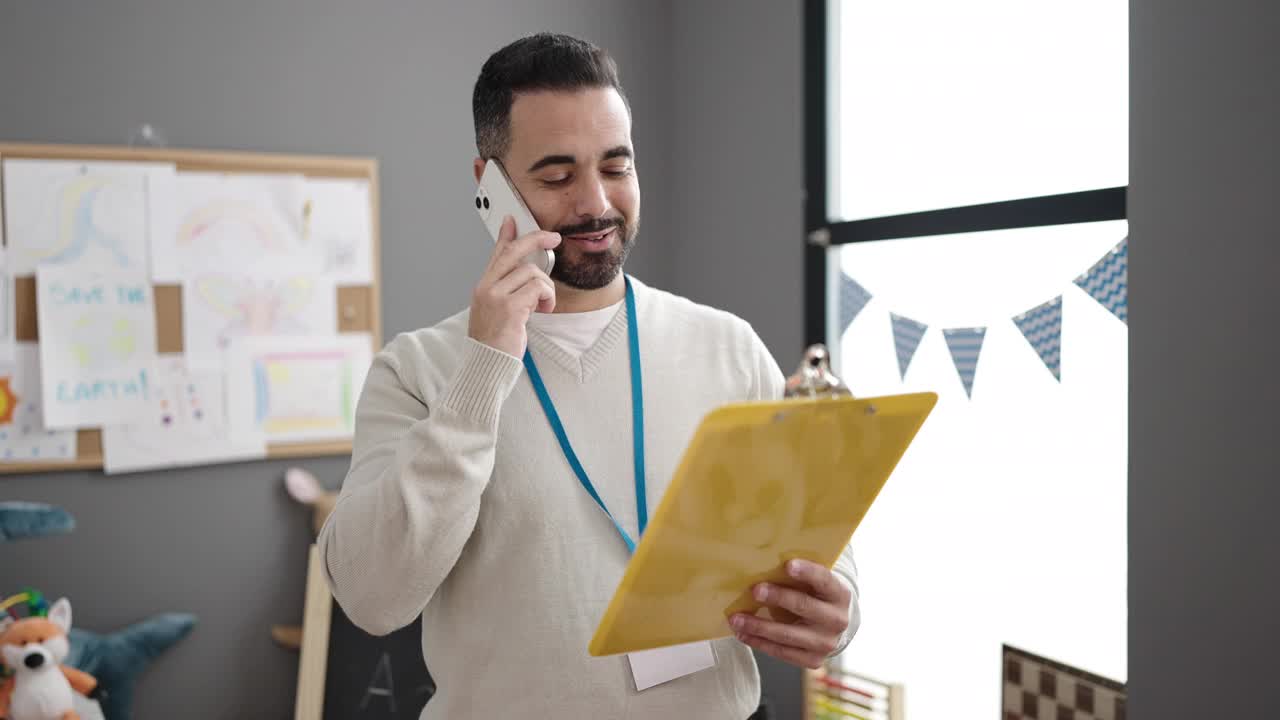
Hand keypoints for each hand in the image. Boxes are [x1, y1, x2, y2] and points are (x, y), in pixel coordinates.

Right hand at [468, 216, 560, 357]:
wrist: (487, 364)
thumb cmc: (495, 342)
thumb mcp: (496, 311)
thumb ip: (507, 291)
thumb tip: (527, 276)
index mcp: (483, 287)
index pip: (496, 254)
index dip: (505, 235)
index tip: (512, 220)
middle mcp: (487, 287)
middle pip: (514, 252)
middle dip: (536, 239)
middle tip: (553, 238)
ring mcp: (496, 296)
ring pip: (532, 272)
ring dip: (546, 288)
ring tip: (544, 305)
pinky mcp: (510, 307)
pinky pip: (538, 288)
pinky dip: (547, 298)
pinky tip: (544, 310)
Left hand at [729, 559, 850, 669]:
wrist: (832, 627)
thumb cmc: (816, 597)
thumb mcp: (815, 584)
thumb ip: (798, 576)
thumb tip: (763, 565)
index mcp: (840, 595)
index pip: (824, 580)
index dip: (807, 572)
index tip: (788, 565)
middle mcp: (837, 620)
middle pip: (804, 606)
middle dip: (778, 598)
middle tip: (755, 591)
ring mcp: (826, 643)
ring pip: (788, 635)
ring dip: (759, 626)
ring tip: (736, 619)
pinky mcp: (813, 660)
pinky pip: (782, 652)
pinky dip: (759, 643)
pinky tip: (743, 634)